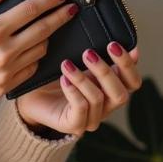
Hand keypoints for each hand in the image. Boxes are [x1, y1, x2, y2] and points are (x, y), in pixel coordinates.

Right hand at [0, 0, 77, 115]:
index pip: (29, 11)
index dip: (49, 0)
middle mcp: (3, 53)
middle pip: (43, 30)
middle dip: (60, 16)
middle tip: (72, 7)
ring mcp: (6, 73)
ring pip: (41, 50)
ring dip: (49, 36)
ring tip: (51, 27)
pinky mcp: (5, 88)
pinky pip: (31, 69)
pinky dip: (37, 56)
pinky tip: (35, 48)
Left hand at [15, 43, 141, 137]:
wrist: (30, 95)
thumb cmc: (54, 75)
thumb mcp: (77, 61)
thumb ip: (95, 54)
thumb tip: (112, 36)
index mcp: (111, 89)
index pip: (132, 82)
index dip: (128, 64)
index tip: (115, 44)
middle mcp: (106, 106)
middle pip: (121, 94)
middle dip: (105, 71)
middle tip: (88, 53)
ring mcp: (92, 118)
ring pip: (99, 99)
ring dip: (83, 78)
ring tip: (66, 63)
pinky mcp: (74, 125)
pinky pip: (80, 108)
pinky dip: (73, 90)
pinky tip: (63, 78)